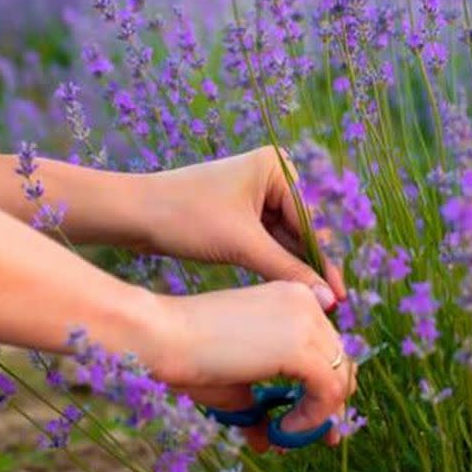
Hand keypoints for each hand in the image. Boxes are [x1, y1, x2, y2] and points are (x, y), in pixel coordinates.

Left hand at [138, 146, 345, 309]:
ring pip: (286, 240)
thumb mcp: (242, 245)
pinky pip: (269, 242)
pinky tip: (292, 291)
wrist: (133, 215)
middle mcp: (271, 175)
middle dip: (312, 267)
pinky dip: (276, 265)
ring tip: (317, 304)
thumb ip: (288, 271)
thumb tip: (328, 299)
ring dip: (296, 270)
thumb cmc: (185, 217)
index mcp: (276, 167)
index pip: (309, 220)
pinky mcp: (243, 214)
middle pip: (301, 230)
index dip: (323, 261)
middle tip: (332, 304)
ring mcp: (257, 194)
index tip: (339, 295)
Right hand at [146, 281, 356, 451]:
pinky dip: (314, 417)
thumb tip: (267, 442)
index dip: (326, 387)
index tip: (313, 420)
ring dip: (320, 414)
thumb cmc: (189, 356)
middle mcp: (307, 302)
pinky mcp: (301, 345)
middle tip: (319, 437)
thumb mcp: (236, 384)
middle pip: (342, 361)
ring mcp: (307, 319)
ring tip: (287, 433)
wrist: (162, 336)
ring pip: (341, 377)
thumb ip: (259, 407)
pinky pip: (329, 390)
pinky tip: (284, 427)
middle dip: (331, 404)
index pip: (330, 346)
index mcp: (294, 299)